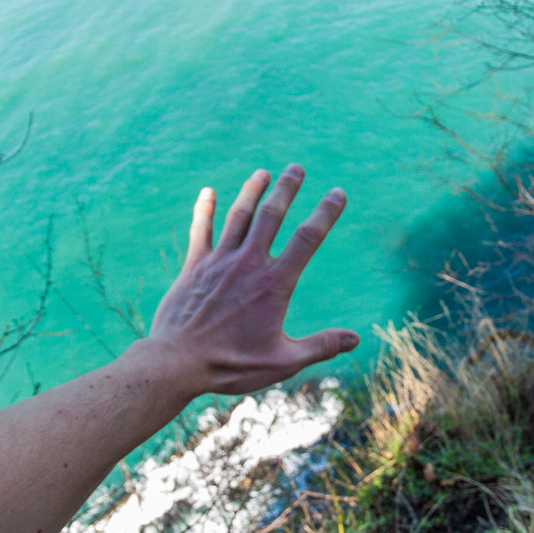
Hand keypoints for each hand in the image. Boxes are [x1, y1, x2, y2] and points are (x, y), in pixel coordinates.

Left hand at [144, 164, 359, 395]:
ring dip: (252, 191)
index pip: (307, 239)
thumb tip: (355, 339)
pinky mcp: (194, 266)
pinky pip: (201, 230)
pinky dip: (205, 209)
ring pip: (240, 216)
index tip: (338, 193)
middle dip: (287, 189)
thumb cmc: (231, 364)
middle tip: (297, 168)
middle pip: (272, 215)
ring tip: (263, 172)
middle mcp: (249, 264)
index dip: (325, 213)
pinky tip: (208, 192)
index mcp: (275, 284)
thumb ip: (320, 346)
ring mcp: (219, 262)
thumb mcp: (283, 361)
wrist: (178, 362)